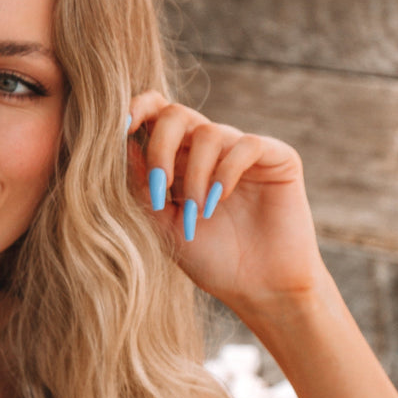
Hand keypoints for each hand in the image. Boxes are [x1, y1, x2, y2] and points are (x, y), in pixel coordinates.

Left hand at [128, 91, 324, 311]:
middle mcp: (210, 149)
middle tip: (160, 185)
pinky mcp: (277, 158)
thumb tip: (121, 146)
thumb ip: (142, 188)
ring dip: (195, 175)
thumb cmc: (211, 260)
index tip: (120, 128)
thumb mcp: (163, 225)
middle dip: (160, 146)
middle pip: (177, 113)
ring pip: (209, 132)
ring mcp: (243, 151)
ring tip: (198, 211)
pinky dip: (226, 171)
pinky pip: (246, 145)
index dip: (138, 110)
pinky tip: (221, 199)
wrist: (258, 288)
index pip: (157, 115)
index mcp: (179, 160)